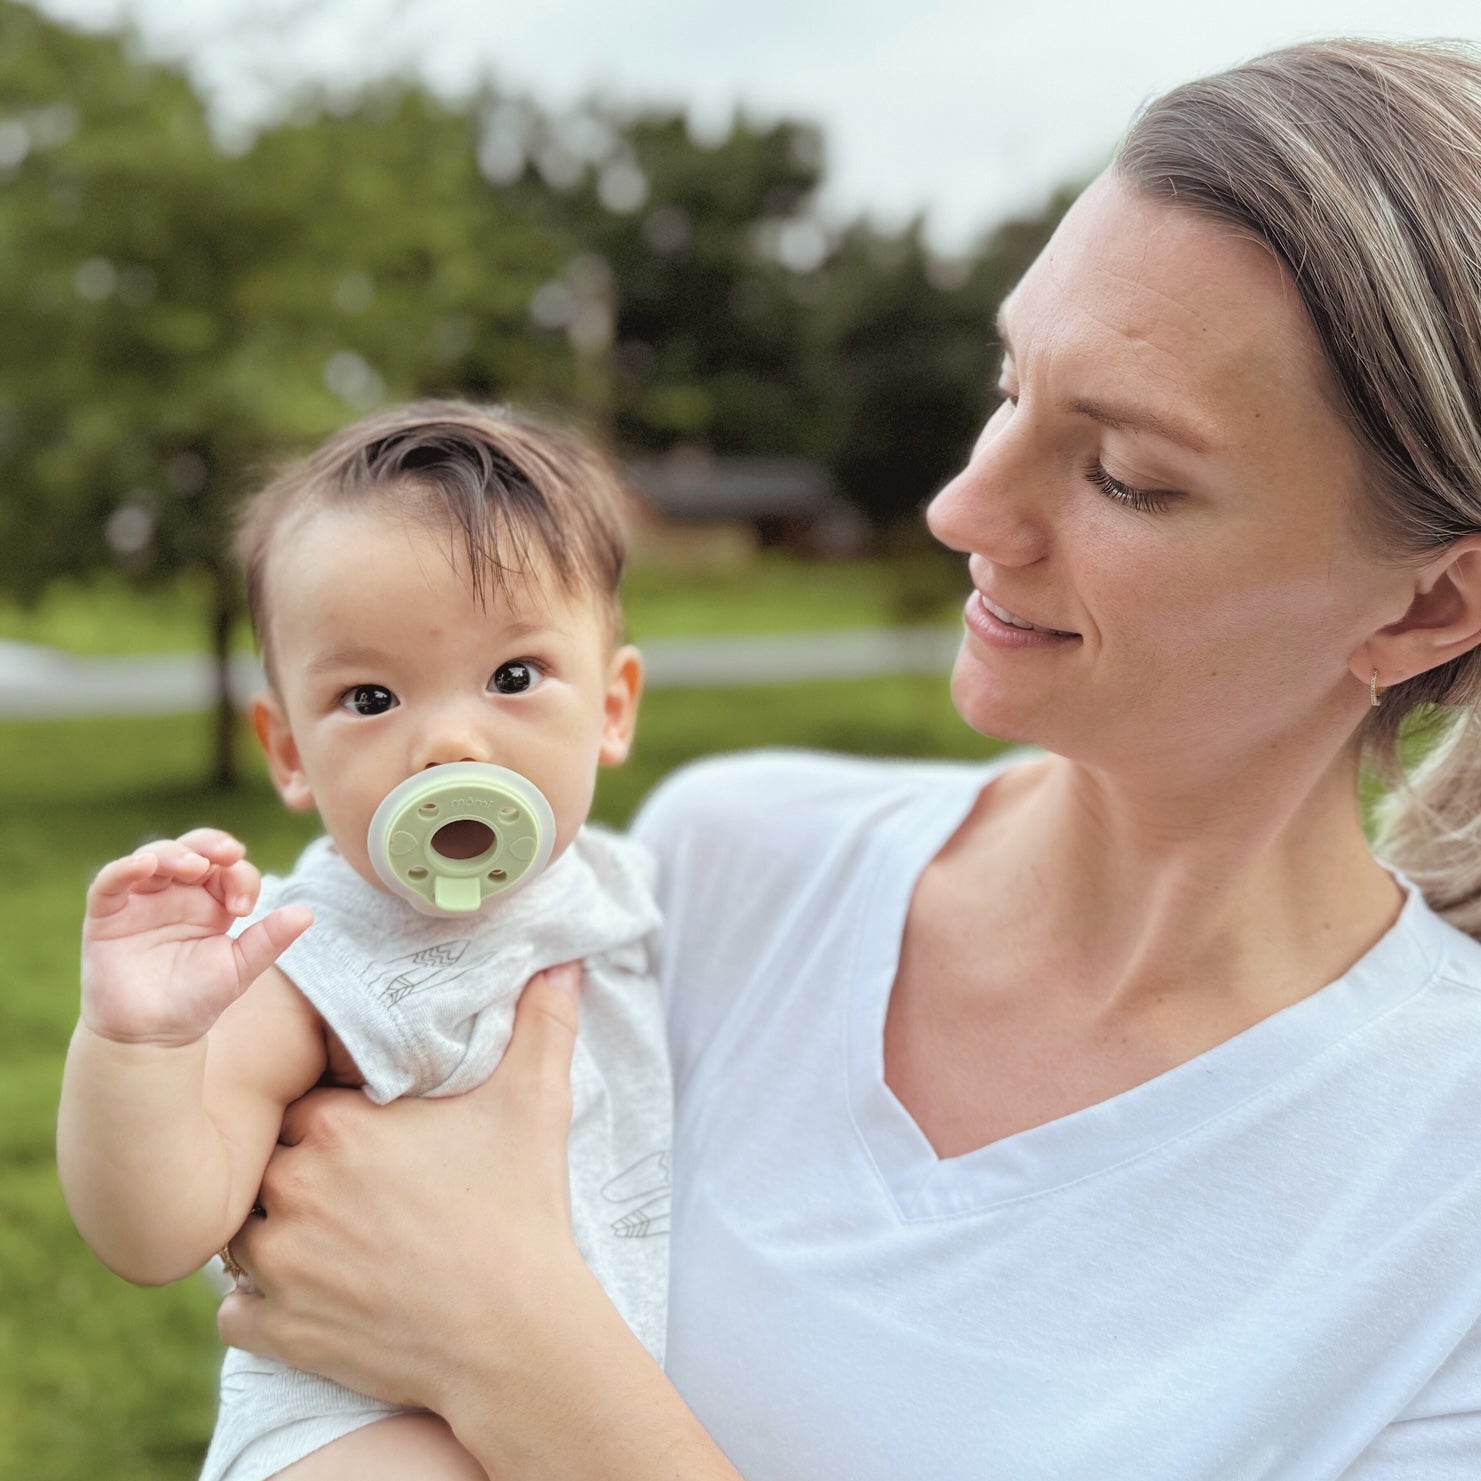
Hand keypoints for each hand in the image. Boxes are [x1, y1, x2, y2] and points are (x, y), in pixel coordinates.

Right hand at [81, 827, 311, 1045]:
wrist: (153, 1036)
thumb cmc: (198, 998)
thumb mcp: (240, 968)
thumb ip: (269, 939)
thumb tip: (307, 913)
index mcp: (212, 902)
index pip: (229, 869)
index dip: (240, 876)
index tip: (244, 907)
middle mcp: (177, 894)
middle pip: (193, 849)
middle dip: (210, 845)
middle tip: (227, 854)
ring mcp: (141, 900)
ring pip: (155, 857)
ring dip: (174, 853)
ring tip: (191, 866)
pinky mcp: (106, 914)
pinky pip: (109, 882)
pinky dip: (124, 869)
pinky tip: (143, 865)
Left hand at [218, 962, 588, 1413]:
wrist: (515, 1335)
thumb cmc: (521, 1211)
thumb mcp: (535, 1104)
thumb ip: (541, 1025)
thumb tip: (561, 963)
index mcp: (340, 1127)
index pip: (300, 1101)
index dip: (330, 1115)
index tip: (365, 1131)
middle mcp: (294, 1189)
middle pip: (268, 1162)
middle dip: (299, 1171)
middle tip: (351, 1188)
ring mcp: (278, 1265)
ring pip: (241, 1234)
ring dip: (272, 1234)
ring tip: (328, 1239)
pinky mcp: (278, 1330)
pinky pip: (235, 1311)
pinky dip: (262, 1307)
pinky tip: (314, 1296)